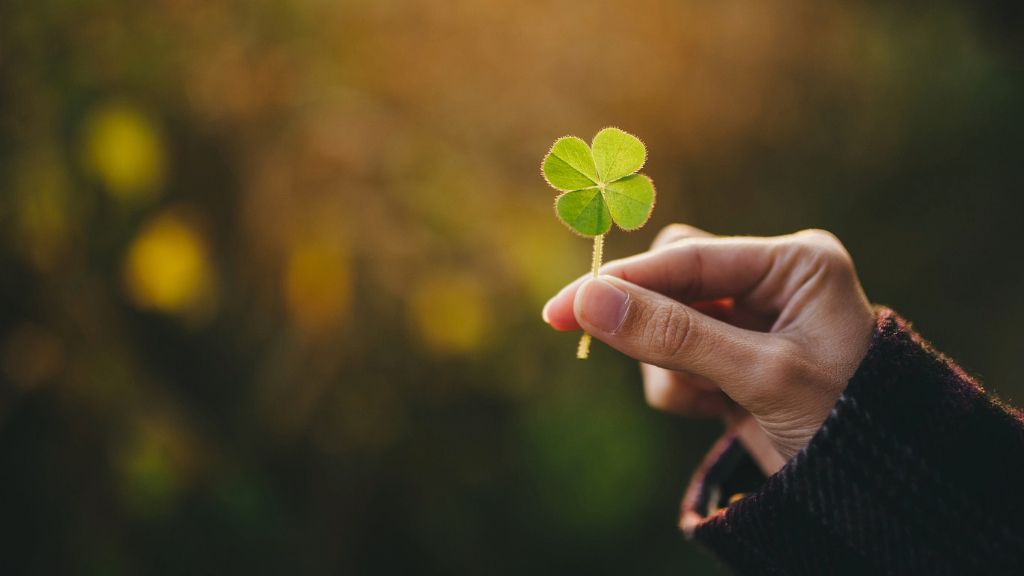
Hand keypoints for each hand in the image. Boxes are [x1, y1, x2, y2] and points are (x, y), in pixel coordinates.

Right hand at [542, 225, 874, 461]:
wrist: (875, 491)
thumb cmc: (844, 423)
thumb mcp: (758, 375)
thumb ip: (674, 335)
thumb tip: (588, 301)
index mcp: (794, 264)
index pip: (689, 257)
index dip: (622, 282)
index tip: (564, 307)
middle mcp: (771, 281)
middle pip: (670, 279)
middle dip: (648, 322)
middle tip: (594, 338)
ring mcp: (750, 320)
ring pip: (665, 320)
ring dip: (667, 365)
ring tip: (704, 399)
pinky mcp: (732, 356)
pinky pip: (675, 355)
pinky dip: (678, 386)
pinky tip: (713, 409)